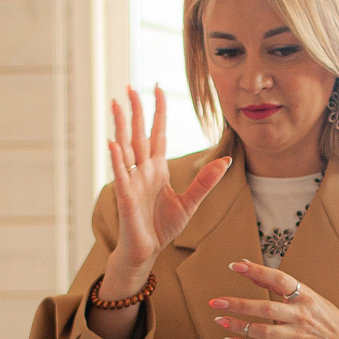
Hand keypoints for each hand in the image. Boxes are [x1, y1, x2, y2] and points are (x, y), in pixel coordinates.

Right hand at [101, 85, 230, 293]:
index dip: (158, 111)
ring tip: (117, 104)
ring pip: (126, 147)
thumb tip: (225, 161)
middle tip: (130, 86)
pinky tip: (113, 143)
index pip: (157, 133)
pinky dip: (117, 159)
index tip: (157, 89)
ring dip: (121, 126)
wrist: (147, 251)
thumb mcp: (189, 203)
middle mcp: (142, 170)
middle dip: (135, 110)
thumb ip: (205, 182)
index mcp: (157, 168)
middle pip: (138, 134)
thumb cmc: (163, 227)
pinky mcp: (125, 197)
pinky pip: (121, 174)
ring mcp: (132, 181)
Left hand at [210, 261, 338, 338]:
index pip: (279, 279)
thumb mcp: (306, 295)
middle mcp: (301, 315)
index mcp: (305, 295)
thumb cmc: (322, 316)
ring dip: (238, 326)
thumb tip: (246, 266)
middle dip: (239, 305)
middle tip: (216, 302)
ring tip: (219, 320)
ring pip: (262, 332)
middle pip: (266, 309)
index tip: (235, 266)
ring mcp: (297, 336)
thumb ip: (277, 284)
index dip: (257, 271)